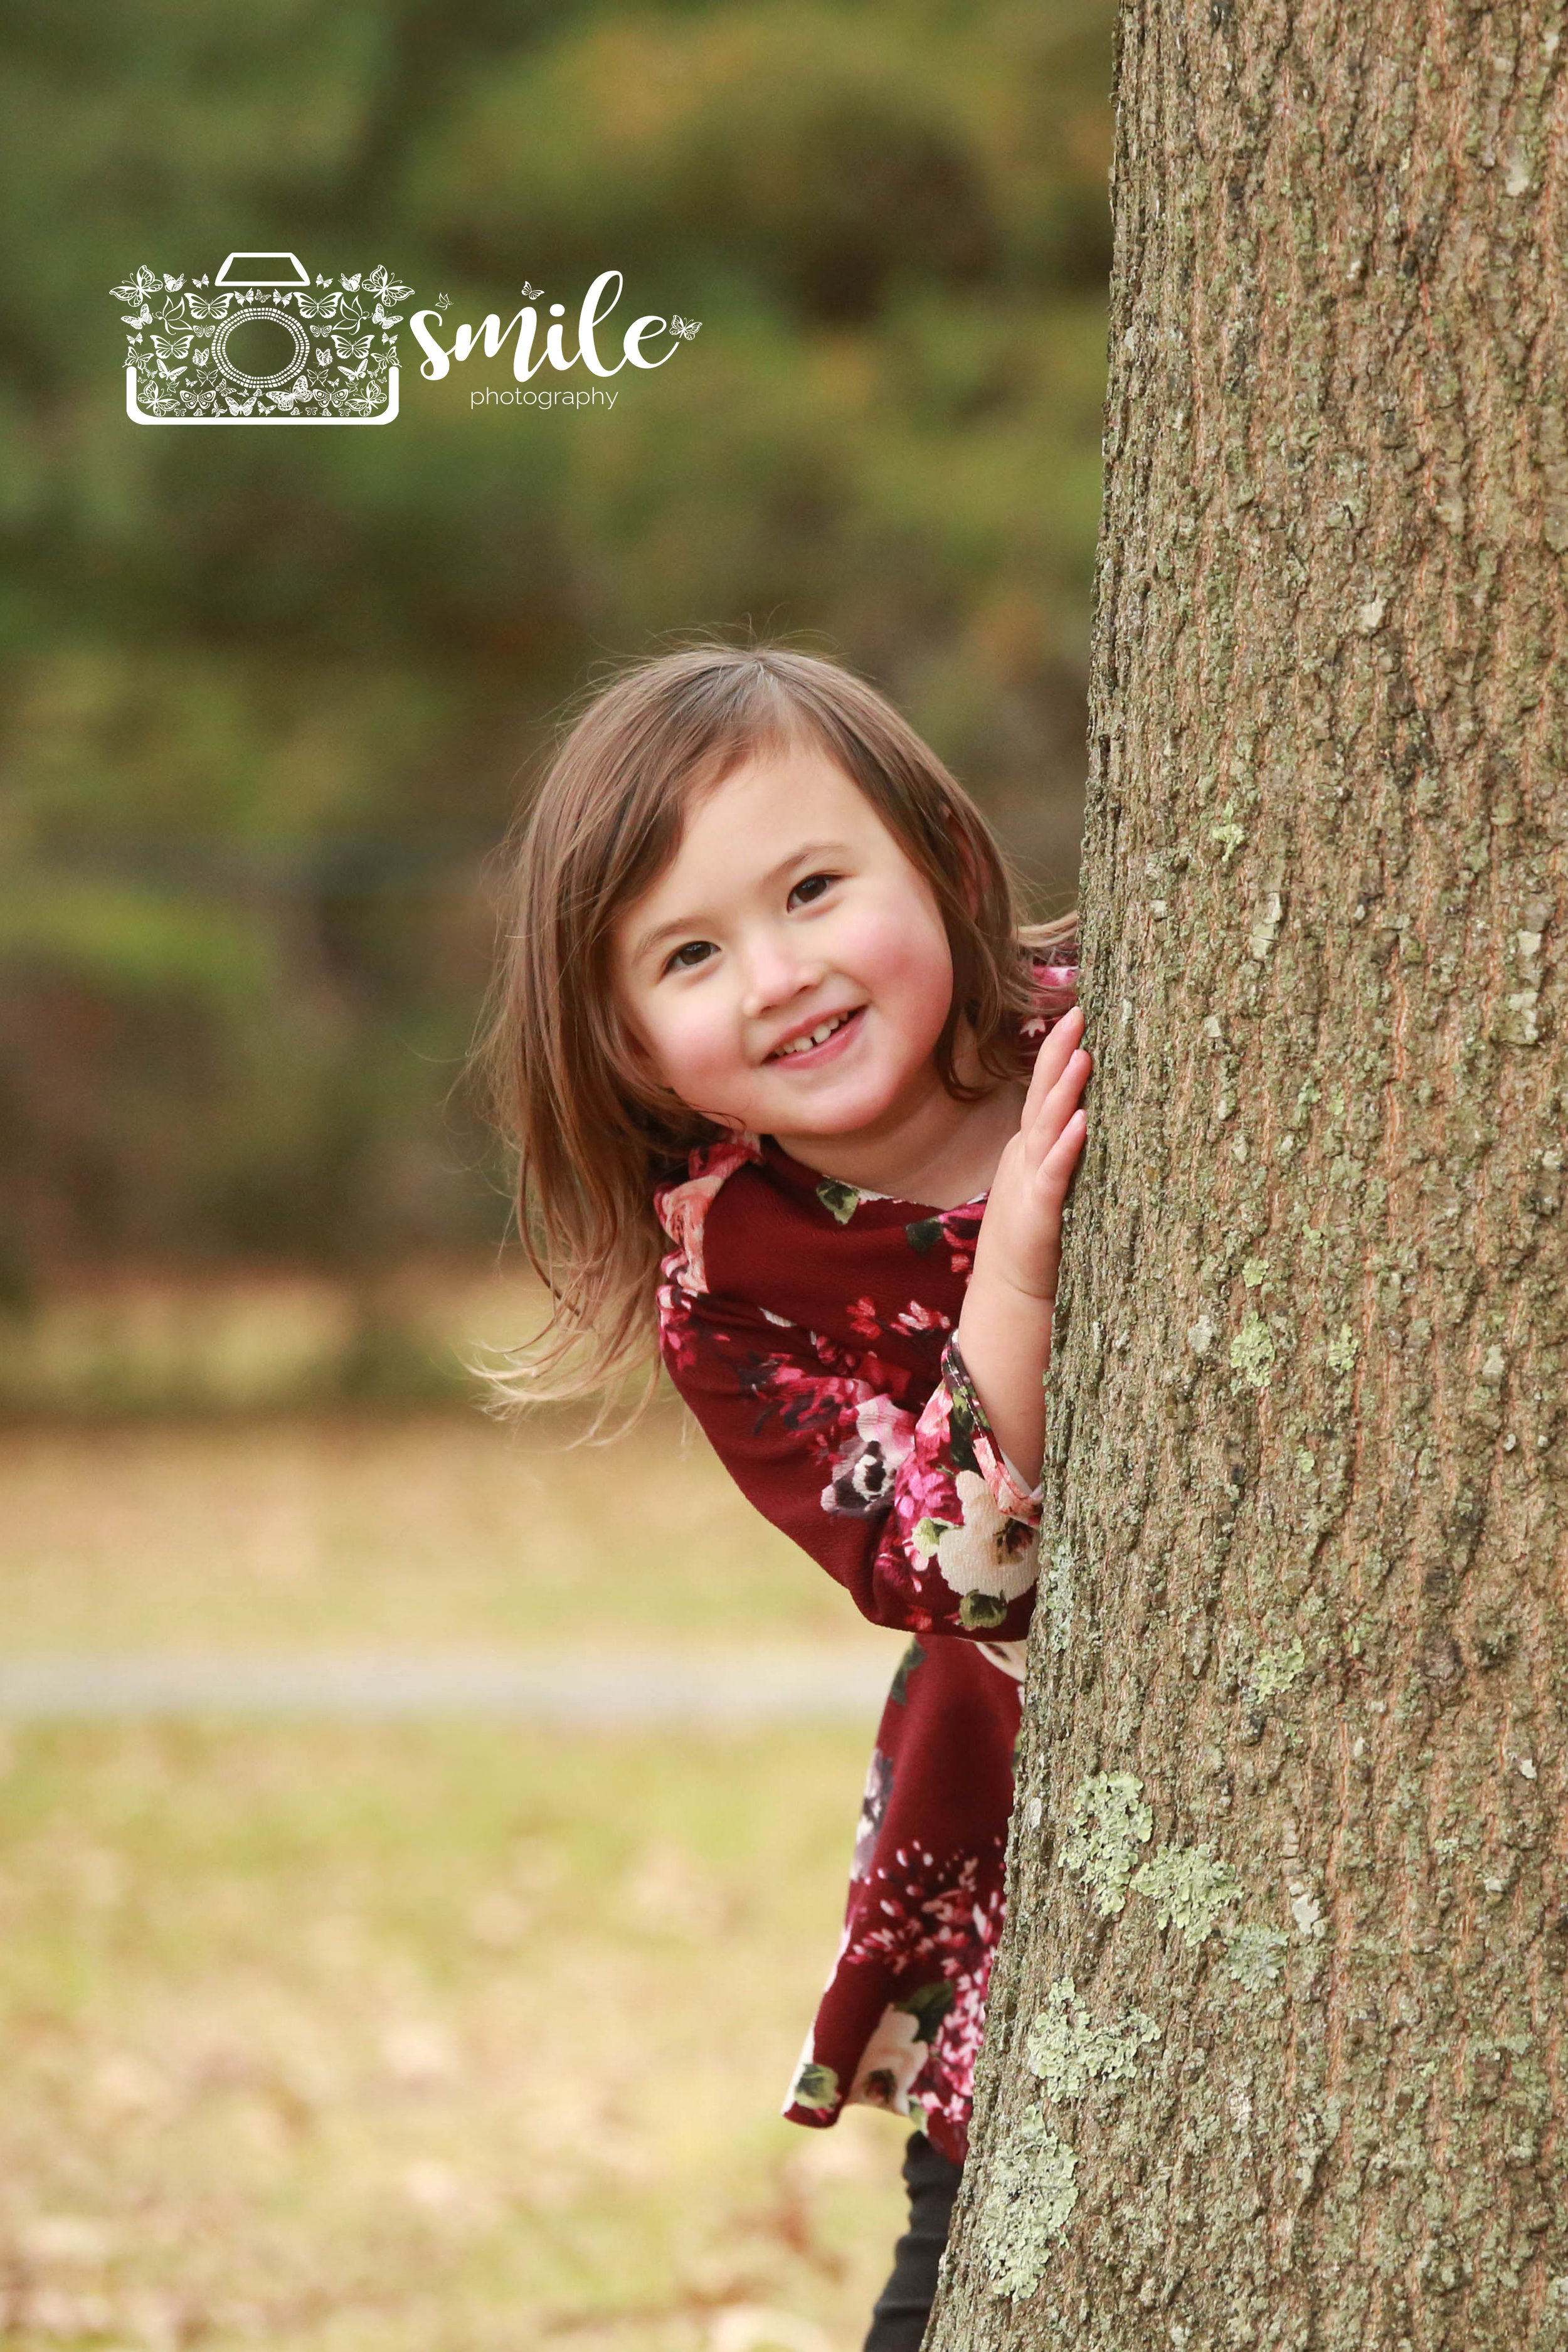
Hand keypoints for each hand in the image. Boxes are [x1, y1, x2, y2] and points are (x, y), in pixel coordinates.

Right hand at [971, 1004, 1089, 1307]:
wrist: (1009, 1293)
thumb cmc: (1035, 1240)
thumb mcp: (1046, 1183)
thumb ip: (1061, 1151)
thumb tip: (1093, 1116)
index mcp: (1028, 1147)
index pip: (1042, 1092)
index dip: (1056, 1055)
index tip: (1076, 1016)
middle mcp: (1024, 1156)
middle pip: (1040, 1095)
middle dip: (1057, 1053)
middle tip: (1078, 1014)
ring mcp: (1029, 1180)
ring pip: (1046, 1126)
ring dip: (1063, 1090)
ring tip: (1083, 1054)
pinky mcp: (1040, 1211)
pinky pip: (1055, 1172)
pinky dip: (1067, 1145)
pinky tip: (1083, 1121)